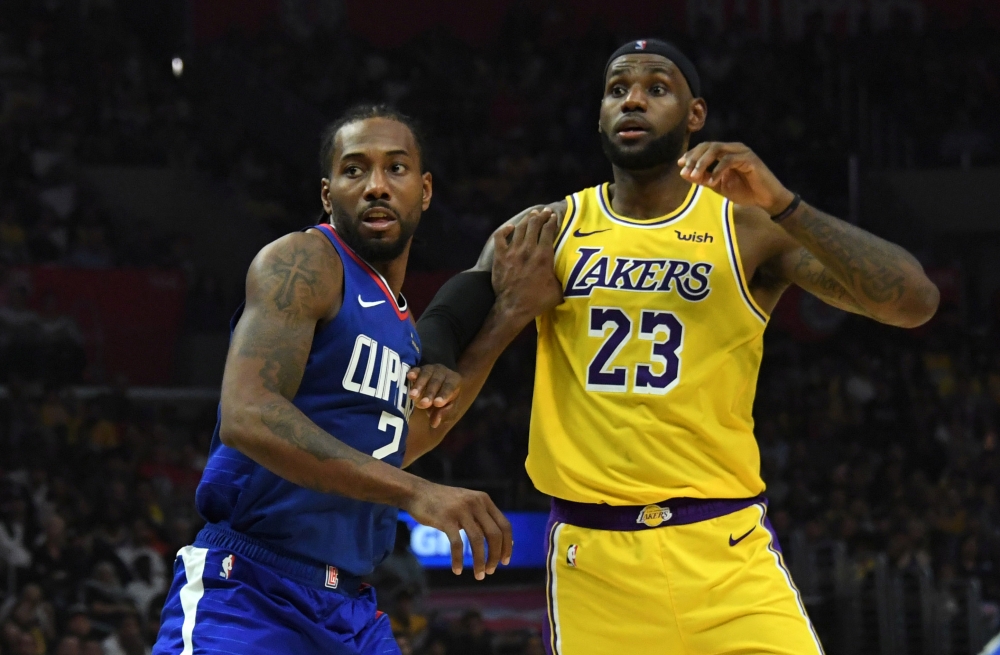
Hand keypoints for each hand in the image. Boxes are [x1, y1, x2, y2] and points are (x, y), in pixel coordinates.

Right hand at [403, 480, 512, 579]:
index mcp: (484, 500)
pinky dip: (458, 559)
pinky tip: (457, 570)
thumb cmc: (445, 503)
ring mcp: (460, 510)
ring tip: (479, 575)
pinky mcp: (445, 518)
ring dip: (480, 562)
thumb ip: (485, 520)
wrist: (417, 492)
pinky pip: (457, 543)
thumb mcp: (469, 505)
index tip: (505, 562)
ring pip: (477, 541)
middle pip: (494, 534)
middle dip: (495, 556)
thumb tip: (509, 544)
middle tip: (490, 571)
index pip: (504, 525)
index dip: (507, 546)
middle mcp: (475, 503)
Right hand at [406, 364, 460, 427]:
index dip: (443, 395)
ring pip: (426, 375)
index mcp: (454, 381)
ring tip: (412, 396)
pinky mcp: (420, 369)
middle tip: (423, 404)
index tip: (437, 403)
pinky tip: (409, 376)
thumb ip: (444, 415)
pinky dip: (413, 373)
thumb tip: (434, 423)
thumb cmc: (447, 400)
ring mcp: (431, 369)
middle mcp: (443, 373)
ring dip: (419, 385)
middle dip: (429, 393)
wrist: (444, 385)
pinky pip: (417, 369)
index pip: (450, 388)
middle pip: (436, 382)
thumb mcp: (450, 409)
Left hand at [492, 208, 563, 323]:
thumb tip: (572, 276)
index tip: (554, 216)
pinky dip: (505, 230)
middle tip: (545, 212)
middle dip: (541, 216)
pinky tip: (510, 227)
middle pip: (534, 225)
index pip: (548, 231)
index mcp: (544, 256)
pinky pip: (500, 237)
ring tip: (532, 214)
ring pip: (520, 228)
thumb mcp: (558, 290)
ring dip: (527, 220)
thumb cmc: (537, 301)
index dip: (552, 221)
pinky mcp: (500, 256)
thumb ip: (563, 279)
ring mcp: (512, 251)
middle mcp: (528, 249)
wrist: (513, 307)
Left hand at [678, 142, 794, 214]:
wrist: (766, 199)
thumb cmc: (744, 191)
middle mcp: (734, 148)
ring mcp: (742, 152)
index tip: (680, 164)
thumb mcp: (718, 186)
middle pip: (709, 146)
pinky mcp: (749, 159)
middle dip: (694, 158)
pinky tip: (712, 182)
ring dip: (703, 162)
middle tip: (686, 171)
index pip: (705, 147)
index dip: (692, 154)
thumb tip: (684, 173)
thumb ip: (703, 179)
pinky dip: (718, 170)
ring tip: (695, 176)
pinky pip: (729, 160)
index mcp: (726, 152)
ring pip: (717, 150)